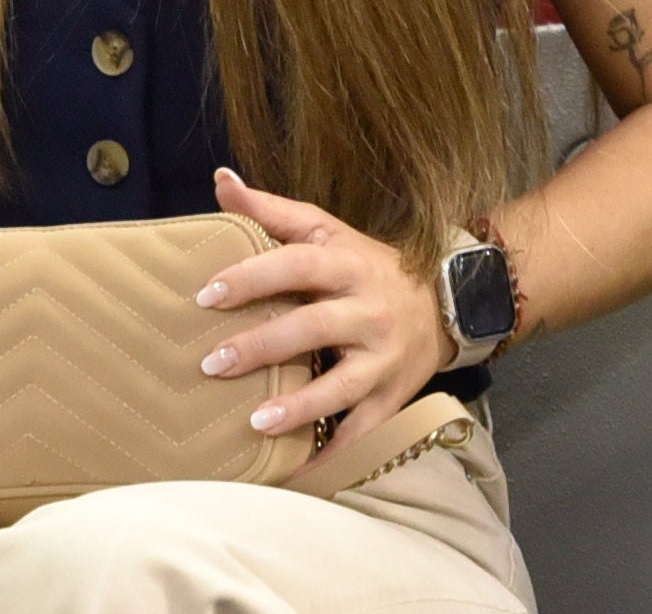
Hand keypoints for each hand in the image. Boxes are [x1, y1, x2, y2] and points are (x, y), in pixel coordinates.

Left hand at [196, 165, 448, 443]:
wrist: (445, 303)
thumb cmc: (366, 265)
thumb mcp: (326, 230)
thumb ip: (271, 210)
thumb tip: (221, 180)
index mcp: (348, 264)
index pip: (297, 264)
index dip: (252, 277)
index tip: (206, 295)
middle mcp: (369, 310)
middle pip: (314, 327)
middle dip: (262, 346)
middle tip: (211, 363)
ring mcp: (383, 359)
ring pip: (342, 385)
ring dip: (300, 406)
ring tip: (256, 422)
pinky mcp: (391, 398)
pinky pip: (360, 432)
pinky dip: (329, 455)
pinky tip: (293, 471)